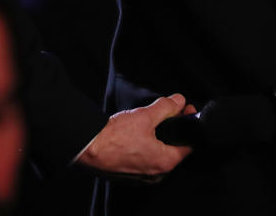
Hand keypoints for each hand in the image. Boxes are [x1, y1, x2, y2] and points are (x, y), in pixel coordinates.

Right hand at [76, 94, 196, 181]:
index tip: (185, 111)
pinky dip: (146, 145)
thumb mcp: (145, 116)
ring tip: (152, 120)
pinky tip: (138, 133)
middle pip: (173, 148)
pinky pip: (145, 157)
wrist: (88, 147)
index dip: (188, 124)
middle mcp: (156, 173)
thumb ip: (166, 107)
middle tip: (170, 111)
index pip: (188, 145)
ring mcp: (142, 174)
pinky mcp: (130, 172)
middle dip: (173, 128)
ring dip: (158, 136)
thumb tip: (178, 101)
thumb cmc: (114, 138)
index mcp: (164, 162)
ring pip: (158, 153)